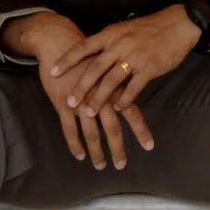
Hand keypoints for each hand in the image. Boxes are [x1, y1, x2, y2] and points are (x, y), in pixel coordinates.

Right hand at [7, 9, 153, 171]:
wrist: (59, 43)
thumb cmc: (86, 56)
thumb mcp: (107, 68)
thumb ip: (118, 85)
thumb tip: (129, 101)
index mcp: (113, 87)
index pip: (131, 112)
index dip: (140, 130)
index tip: (149, 147)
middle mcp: (99, 96)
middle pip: (111, 128)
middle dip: (117, 148)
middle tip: (121, 165)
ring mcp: (80, 101)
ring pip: (91, 133)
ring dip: (96, 152)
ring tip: (100, 165)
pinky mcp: (63, 104)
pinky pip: (69, 129)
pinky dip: (75, 144)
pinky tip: (80, 155)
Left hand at [49, 4, 202, 133]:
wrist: (179, 24)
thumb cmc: (151, 28)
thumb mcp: (125, 30)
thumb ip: (109, 43)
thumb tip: (91, 56)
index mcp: (112, 34)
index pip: (84, 47)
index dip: (67, 60)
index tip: (52, 72)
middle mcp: (120, 44)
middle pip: (95, 68)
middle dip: (80, 86)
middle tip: (69, 102)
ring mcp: (135, 56)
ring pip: (111, 81)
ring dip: (99, 98)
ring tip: (89, 111)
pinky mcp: (150, 68)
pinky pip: (133, 88)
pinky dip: (124, 100)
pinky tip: (118, 109)